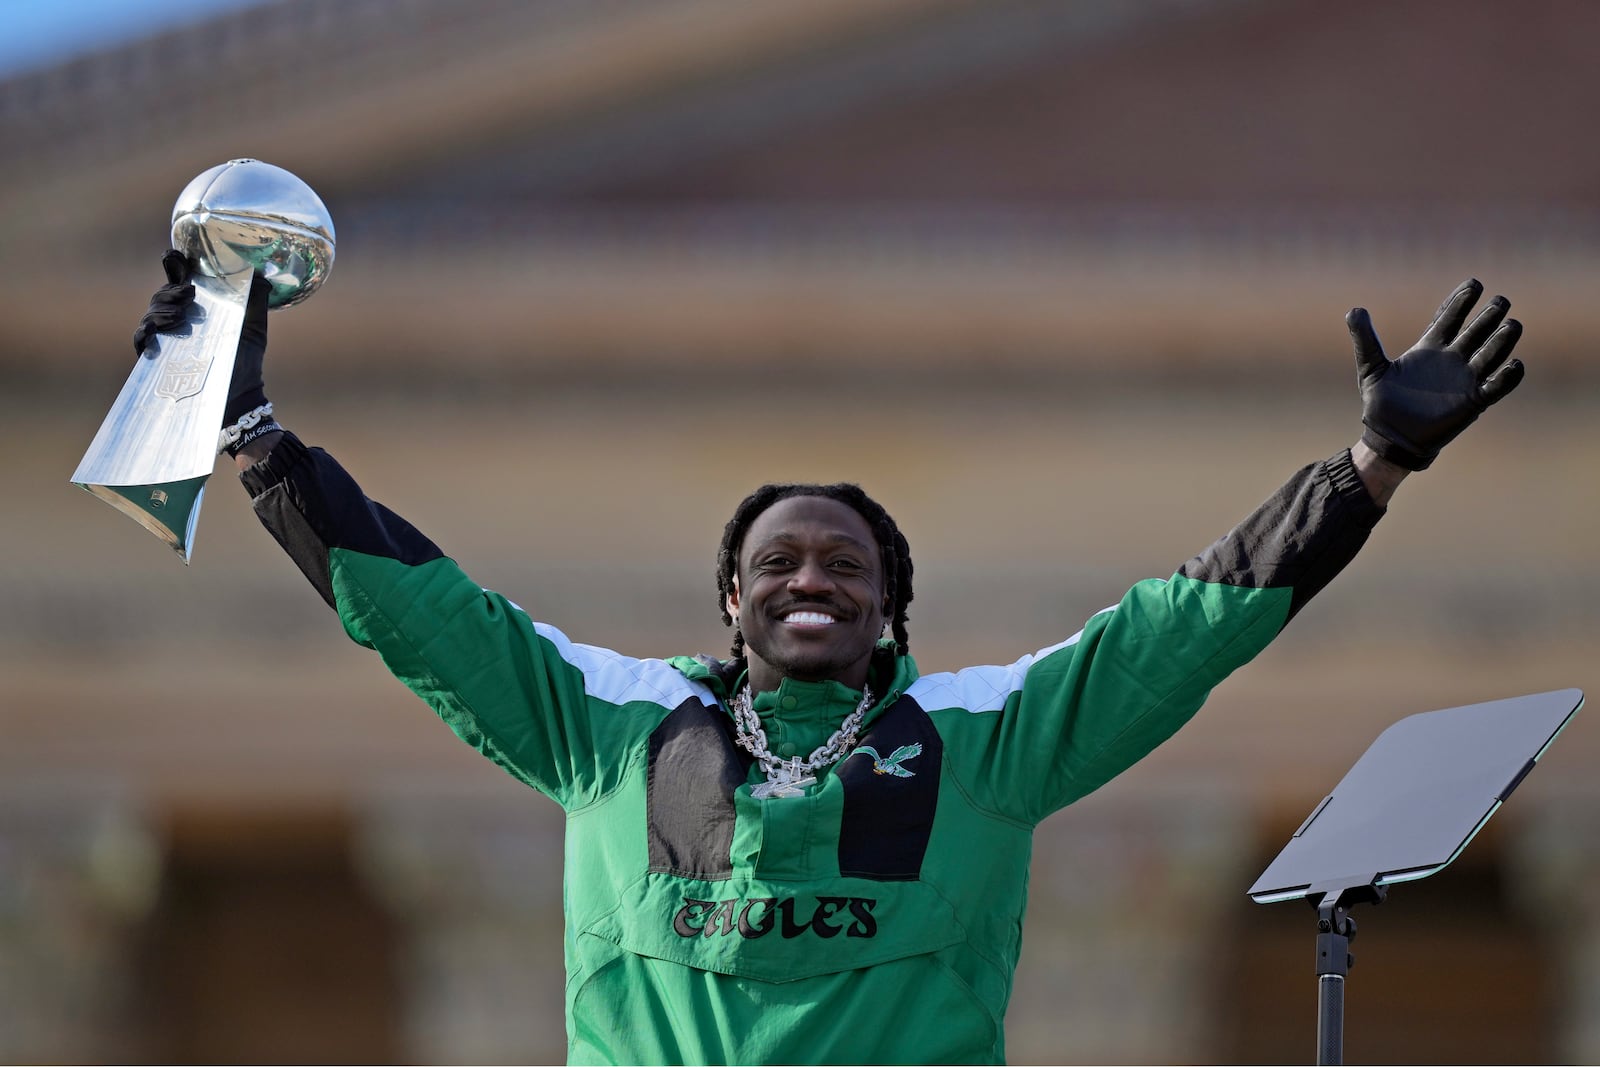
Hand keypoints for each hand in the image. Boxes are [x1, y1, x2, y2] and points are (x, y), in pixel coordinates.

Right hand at [130, 250, 270, 426]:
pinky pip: (141, 338)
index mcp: (198, 306)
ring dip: (162, 308)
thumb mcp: (255, 327)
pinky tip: (156, 330)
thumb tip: (261, 273)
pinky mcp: (156, 357)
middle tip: (189, 294)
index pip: (180, 279)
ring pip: (151, 313)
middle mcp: (178, 318)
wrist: (239, 394)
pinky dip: (146, 330)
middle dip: (172, 289)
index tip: (176, 256)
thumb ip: (257, 299)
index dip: (174, 265)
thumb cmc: (245, 360)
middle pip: (162, 294)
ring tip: (180, 314)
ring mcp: (166, 337)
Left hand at [1349, 279, 1524, 470]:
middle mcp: (1452, 360)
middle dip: (1488, 316)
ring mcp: (1464, 380)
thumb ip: (1365, 339)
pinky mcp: (1472, 402)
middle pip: (1476, 332)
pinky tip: (1515, 364)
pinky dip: (1508, 377)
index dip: (1461, 301)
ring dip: (1502, 341)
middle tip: (1500, 300)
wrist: (1389, 438)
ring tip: (1512, 324)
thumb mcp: (1371, 367)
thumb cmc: (1382, 403)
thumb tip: (1354, 310)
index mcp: (1430, 348)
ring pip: (1490, 355)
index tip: (1474, 283)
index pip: (1450, 318)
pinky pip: (1496, 387)